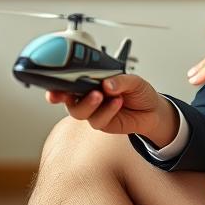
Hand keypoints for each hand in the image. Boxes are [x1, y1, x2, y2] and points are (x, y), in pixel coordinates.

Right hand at [45, 75, 177, 143]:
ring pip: (78, 112)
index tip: (51, 81)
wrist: (153, 111)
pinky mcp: (102, 124)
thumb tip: (107, 84)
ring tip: (100, 94)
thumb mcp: (134, 81)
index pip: (68, 80)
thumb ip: (120, 80)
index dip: (56, 81)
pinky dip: (107, 110)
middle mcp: (88, 96)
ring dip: (87, 103)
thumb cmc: (139, 92)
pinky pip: (97, 120)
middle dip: (61, 95)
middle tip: (67, 91)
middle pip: (66, 98)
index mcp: (91, 81)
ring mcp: (93, 111)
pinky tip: (117, 102)